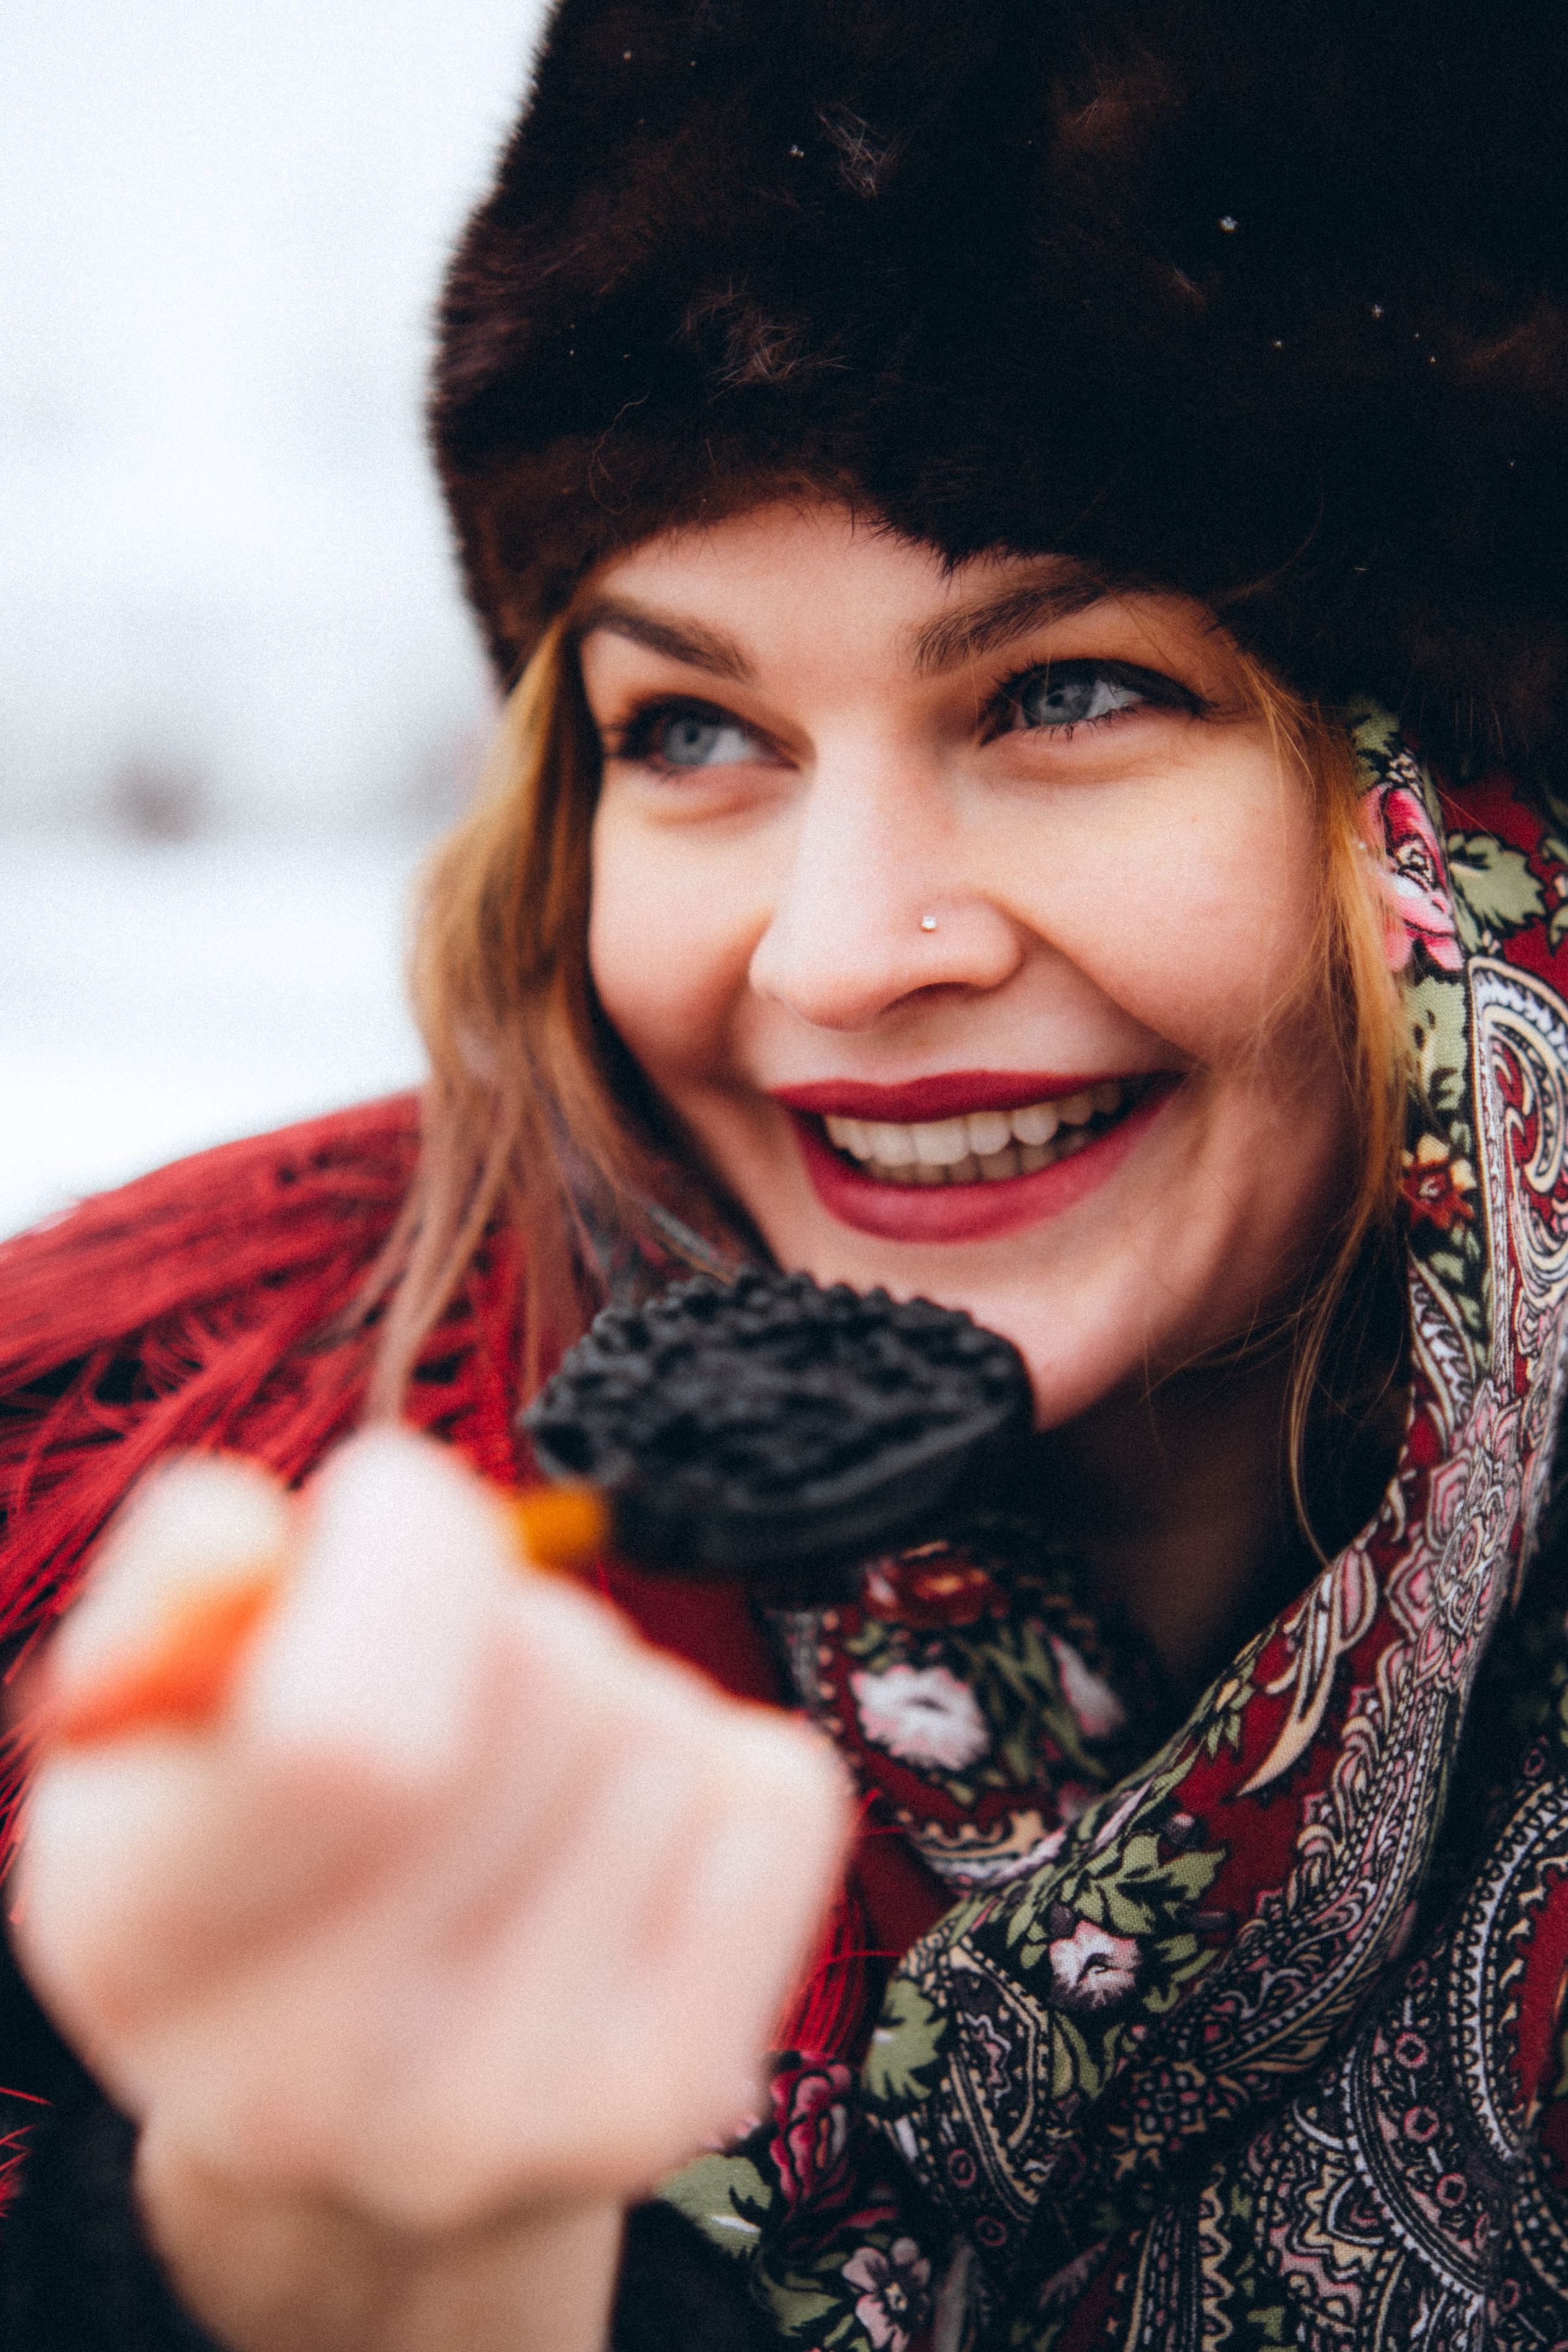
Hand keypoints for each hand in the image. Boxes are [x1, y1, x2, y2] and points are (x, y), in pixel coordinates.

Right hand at [13, 1431, 849, 2346]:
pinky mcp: (678, 2100)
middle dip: (509, 1617)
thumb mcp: (147, 1717)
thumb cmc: (252, 1853)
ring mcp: (512, 2112)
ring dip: (608, 1699)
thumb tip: (242, 1537)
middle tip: (450, 1691)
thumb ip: (175, 1584)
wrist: (356, 2131)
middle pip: (546, 1673)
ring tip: (520, 1789)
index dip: (407, 1550)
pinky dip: (724, 1768)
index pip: (343, 1740)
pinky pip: (785, 1793)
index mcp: (134, 1942)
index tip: (384, 1508)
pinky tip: (617, 1844)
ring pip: (661, 1724)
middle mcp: (309, 2074)